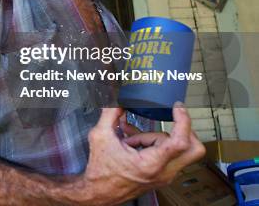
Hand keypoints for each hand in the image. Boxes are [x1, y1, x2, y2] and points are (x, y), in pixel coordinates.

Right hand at [80, 103, 204, 204]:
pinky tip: (135, 143)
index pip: (180, 141)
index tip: (177, 108)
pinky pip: (170, 157)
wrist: (99, 192)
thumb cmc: (100, 171)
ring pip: (180, 151)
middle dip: (184, 130)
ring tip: (134, 138)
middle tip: (171, 120)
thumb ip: (109, 114)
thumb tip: (116, 100)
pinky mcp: (162, 176)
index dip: (183, 120)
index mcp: (151, 163)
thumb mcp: (100, 137)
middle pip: (194, 149)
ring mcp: (165, 176)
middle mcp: (163, 172)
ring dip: (160, 138)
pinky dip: (157, 145)